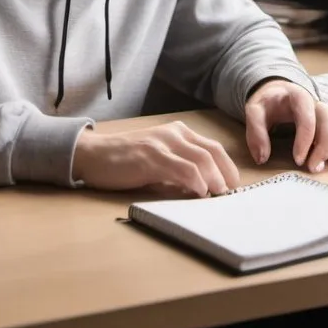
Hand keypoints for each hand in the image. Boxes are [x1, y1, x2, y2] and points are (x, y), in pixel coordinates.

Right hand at [72, 121, 241, 196]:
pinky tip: (199, 192)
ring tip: (218, 195)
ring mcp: (162, 143)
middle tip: (230, 195)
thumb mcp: (157, 162)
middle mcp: (173, 133)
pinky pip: (182, 168)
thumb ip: (179, 170)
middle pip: (212, 151)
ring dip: (215, 179)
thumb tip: (201, 189)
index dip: (227, 167)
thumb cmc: (125, 162)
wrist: (93, 155)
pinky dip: (195, 181)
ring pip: (201, 159)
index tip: (233, 187)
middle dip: (226, 174)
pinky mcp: (151, 157)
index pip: (212, 147)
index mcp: (177, 132)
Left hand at [245, 79, 327, 172]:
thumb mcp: (254, 111)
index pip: (307, 117)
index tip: (297, 160)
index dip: (305, 140)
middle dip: (325, 146)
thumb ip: (255, 132)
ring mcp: (326, 111)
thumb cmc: (268, 104)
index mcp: (297, 96)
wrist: (279, 93)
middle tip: (314, 169)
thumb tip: (262, 158)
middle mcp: (316, 102)